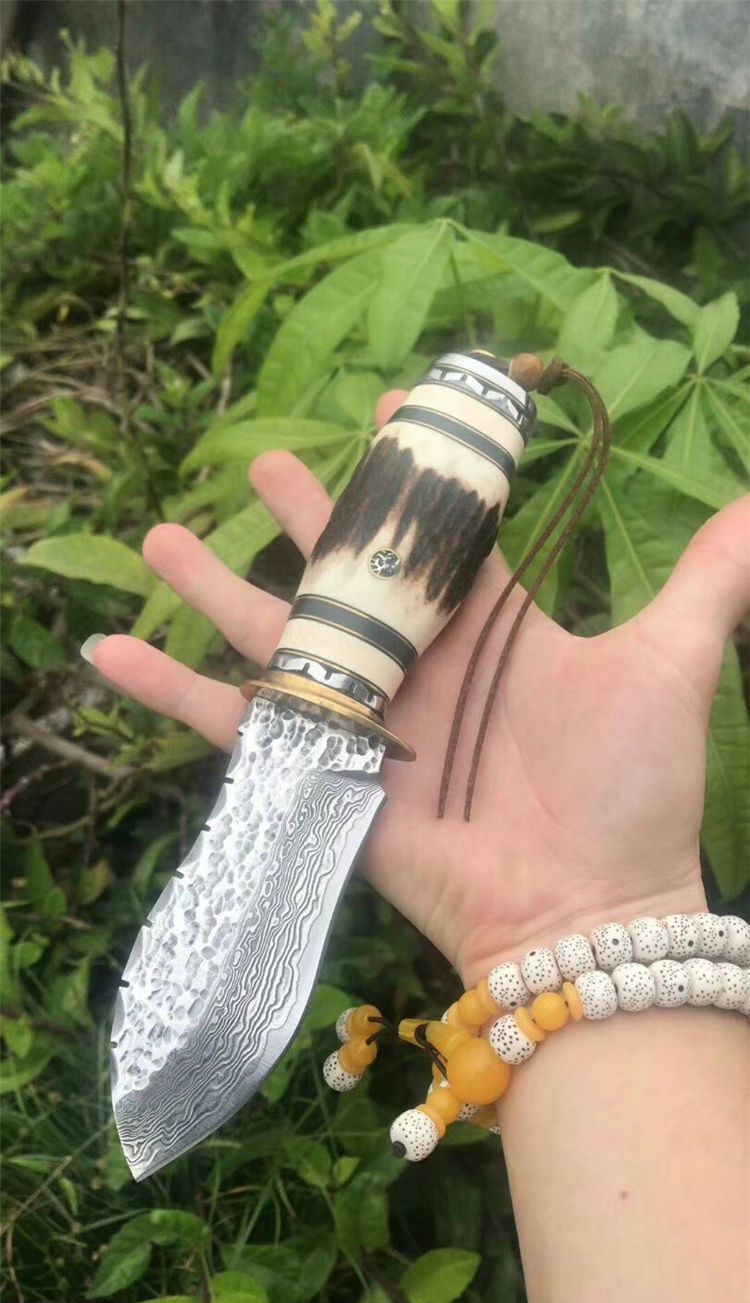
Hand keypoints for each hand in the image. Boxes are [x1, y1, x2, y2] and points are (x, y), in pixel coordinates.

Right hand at [90, 393, 749, 984]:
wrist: (588, 908)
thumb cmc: (631, 788)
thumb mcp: (670, 663)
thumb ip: (710, 579)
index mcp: (494, 623)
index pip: (444, 531)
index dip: (420, 473)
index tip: (394, 407)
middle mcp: (424, 661)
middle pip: (347, 573)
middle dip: (306, 517)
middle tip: (265, 460)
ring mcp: (368, 714)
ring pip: (275, 634)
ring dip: (214, 589)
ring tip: (162, 537)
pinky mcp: (324, 769)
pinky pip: (232, 724)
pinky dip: (169, 694)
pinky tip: (109, 655)